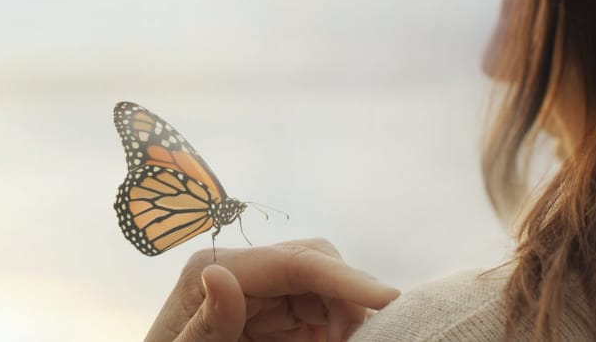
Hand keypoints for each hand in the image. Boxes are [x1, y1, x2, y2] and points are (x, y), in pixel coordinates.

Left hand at [144, 238, 398, 341]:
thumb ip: (207, 322)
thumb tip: (217, 272)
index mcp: (216, 269)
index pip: (294, 261)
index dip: (345, 278)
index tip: (388, 299)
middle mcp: (242, 270)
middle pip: (317, 263)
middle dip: (349, 296)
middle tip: (364, 339)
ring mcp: (261, 291)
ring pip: (325, 287)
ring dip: (347, 315)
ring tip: (352, 341)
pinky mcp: (274, 315)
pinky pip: (319, 312)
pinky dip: (337, 327)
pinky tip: (342, 340)